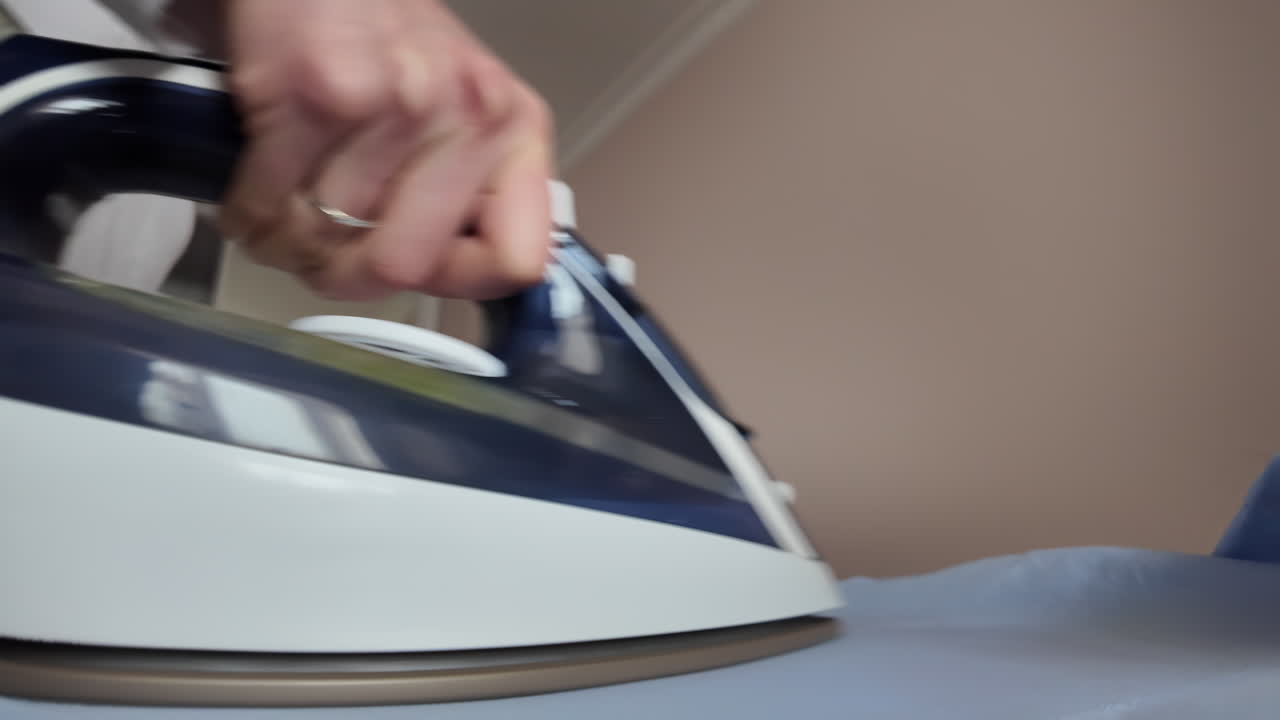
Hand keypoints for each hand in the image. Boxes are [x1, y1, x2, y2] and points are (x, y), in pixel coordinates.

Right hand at [217, 0, 554, 300]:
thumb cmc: (378, 31)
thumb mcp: (457, 104)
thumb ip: (461, 189)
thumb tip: (433, 278)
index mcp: (513, 128)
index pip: (515, 260)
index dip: (456, 281)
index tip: (420, 272)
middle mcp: (467, 116)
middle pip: (402, 267)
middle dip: (343, 273)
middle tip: (319, 254)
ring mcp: (396, 106)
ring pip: (327, 240)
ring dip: (286, 242)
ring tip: (281, 209)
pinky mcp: (318, 96)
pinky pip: (271, 206)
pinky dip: (247, 217)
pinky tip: (250, 198)